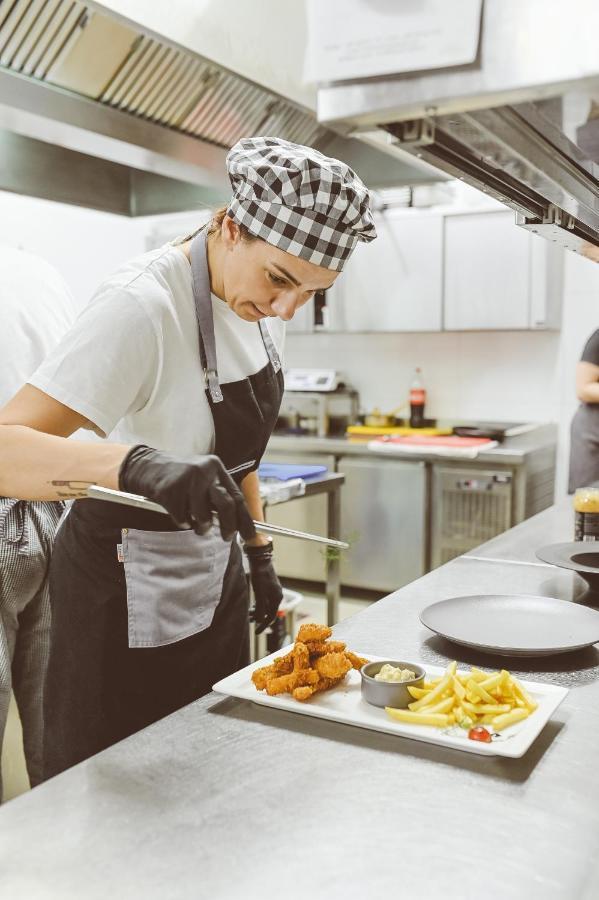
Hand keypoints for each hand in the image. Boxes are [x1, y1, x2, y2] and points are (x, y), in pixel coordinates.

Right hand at [119, 445, 255, 540]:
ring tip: (194, 520)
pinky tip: (177, 511)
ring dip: (200, 527)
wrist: (147, 466)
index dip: (245, 519)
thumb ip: (219, 496)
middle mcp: (204, 471)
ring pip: (203, 517)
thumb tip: (238, 525)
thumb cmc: (181, 478)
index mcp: (216, 468)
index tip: (251, 536)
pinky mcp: (170, 491)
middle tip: (227, 538)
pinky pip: (182, 519)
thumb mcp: (203, 479)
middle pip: (225, 505)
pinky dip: (182, 522)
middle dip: (229, 527)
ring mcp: (187, 480)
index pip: (237, 497)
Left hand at [245, 540, 283, 634]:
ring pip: (267, 605)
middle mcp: (277, 595)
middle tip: (249, 621)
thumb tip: (260, 620)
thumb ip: (260, 607)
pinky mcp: (269, 586)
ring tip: (249, 613)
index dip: (263, 625)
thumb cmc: (260, 575)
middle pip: (269, 611)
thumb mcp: (259, 593)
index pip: (271, 616)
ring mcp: (274, 591)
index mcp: (277, 598)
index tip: (256, 632)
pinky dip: (260, 605)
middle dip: (260, 618)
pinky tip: (253, 605)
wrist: (260, 559)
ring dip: (259, 611)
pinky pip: (266, 600)